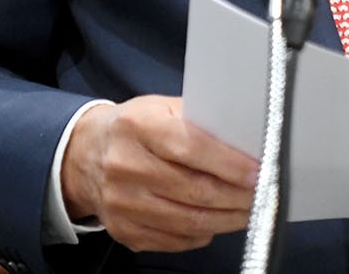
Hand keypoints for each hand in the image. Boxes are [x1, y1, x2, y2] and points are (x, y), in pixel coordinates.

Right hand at [60, 95, 257, 251]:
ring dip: (227, 219)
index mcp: (137, 127)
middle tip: (263, 194)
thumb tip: (245, 140)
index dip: (230, 164)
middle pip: (195, 190)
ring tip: (248, 210)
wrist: (85, 156)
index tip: (259, 171)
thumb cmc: (134, 128)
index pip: (191, 148)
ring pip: (189, 220)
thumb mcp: (161, 108)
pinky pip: (175, 240)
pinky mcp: (123, 231)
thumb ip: (198, 120)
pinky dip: (202, 233)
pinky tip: (217, 221)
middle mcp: (125, 166)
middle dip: (238, 196)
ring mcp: (122, 203)